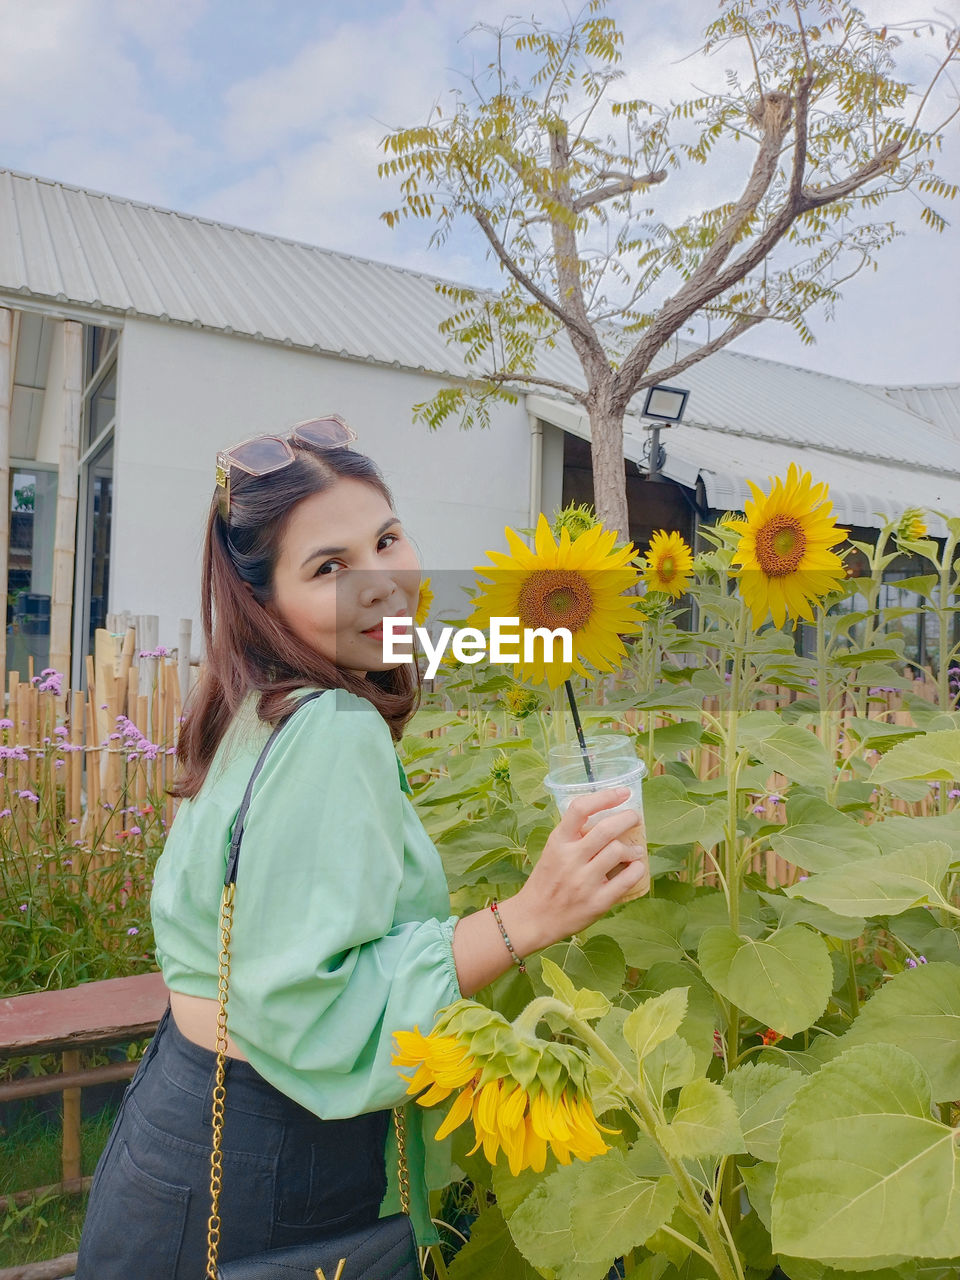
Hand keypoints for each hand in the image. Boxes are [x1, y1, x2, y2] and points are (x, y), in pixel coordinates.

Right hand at [510, 787, 649, 951]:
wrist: (534, 918)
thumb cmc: (546, 880)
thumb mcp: (552, 850)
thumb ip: (574, 835)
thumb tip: (607, 817)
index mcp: (558, 841)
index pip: (580, 809)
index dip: (605, 796)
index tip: (622, 792)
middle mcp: (570, 859)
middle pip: (606, 828)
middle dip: (628, 818)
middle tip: (634, 818)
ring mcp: (584, 881)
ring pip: (618, 851)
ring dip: (633, 848)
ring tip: (635, 850)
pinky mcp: (597, 902)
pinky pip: (626, 880)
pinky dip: (637, 869)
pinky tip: (636, 867)